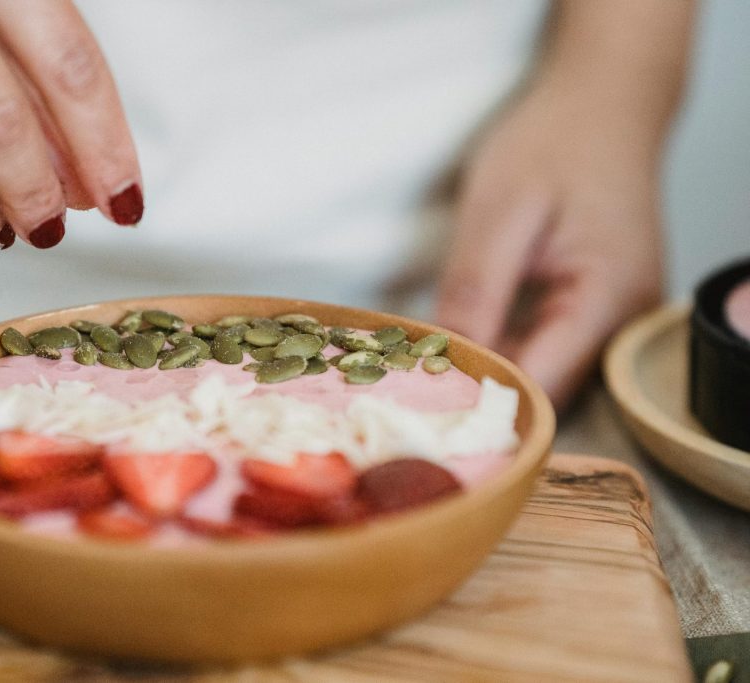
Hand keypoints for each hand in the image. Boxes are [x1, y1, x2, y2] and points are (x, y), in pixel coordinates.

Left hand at [435, 82, 664, 409]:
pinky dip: (506, 347)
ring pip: (545, 375)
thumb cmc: (556, 142)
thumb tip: (448, 359)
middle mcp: (625, 323)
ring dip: (490, 370)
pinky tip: (466, 336)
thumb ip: (476, 288)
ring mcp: (617, 320)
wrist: (605, 101)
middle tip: (412, 382)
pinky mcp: (599, 311)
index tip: (420, 396)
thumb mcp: (500, 208)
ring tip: (431, 361)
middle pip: (545, 390)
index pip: (541, 384)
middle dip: (480, 390)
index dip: (480, 396)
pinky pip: (548, 349)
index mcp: (608, 299)